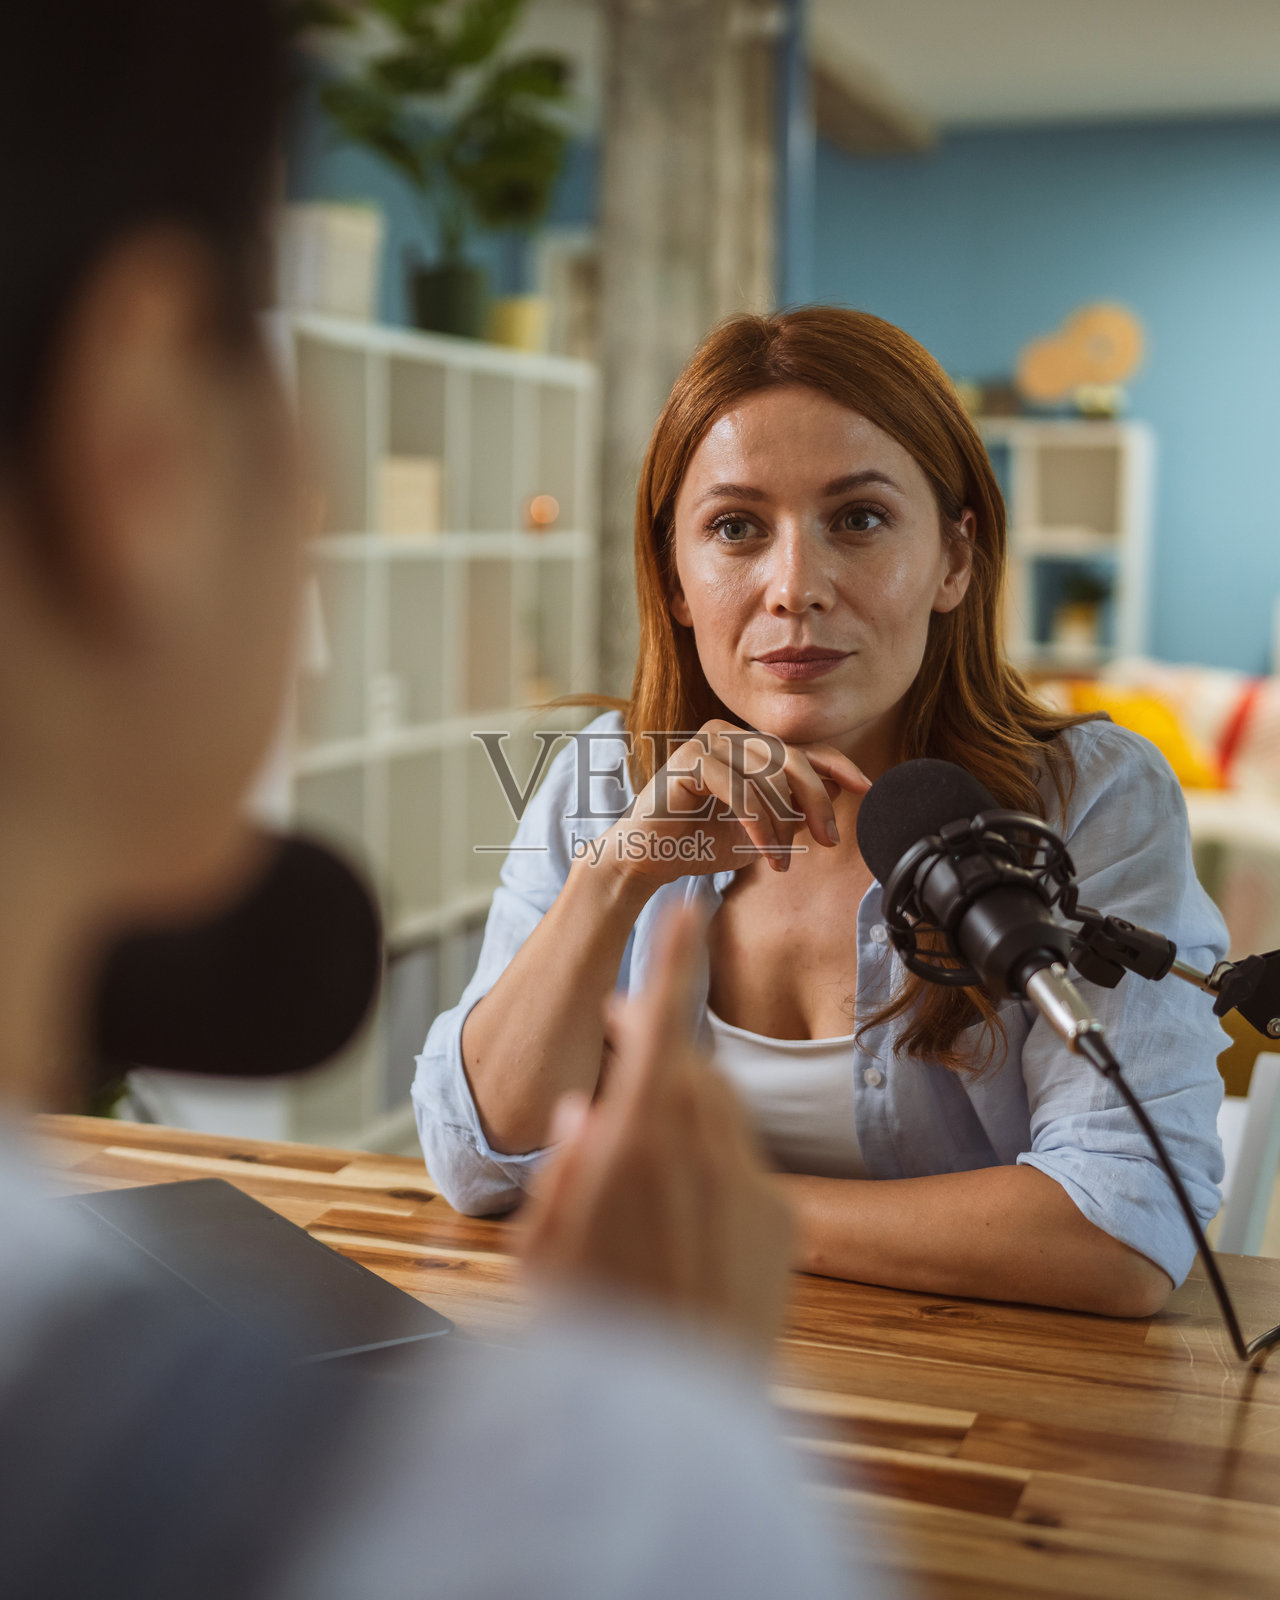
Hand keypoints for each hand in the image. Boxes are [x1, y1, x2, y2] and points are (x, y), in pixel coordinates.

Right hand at [521, 905, 793, 1359]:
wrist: (680, 1417)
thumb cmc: (595, 1334)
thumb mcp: (541, 1251)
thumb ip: (561, 1170)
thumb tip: (582, 1118)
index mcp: (634, 1141)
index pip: (658, 1028)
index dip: (671, 963)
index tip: (687, 910)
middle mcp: (702, 1148)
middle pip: (687, 1071)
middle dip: (658, 1059)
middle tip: (623, 1072)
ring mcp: (751, 1184)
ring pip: (719, 1119)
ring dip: (686, 1122)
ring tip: (646, 1184)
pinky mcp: (783, 1223)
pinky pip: (744, 1172)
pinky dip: (716, 1178)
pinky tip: (688, 1235)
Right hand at [598, 719, 867, 891]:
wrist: (648, 859)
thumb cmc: (700, 842)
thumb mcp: (763, 829)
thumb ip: (795, 809)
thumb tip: (836, 791)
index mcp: (748, 746)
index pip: (805, 749)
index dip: (839, 766)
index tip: (868, 789)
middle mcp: (729, 735)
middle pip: (793, 758)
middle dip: (817, 802)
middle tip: (829, 841)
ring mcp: (707, 742)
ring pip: (768, 777)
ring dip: (782, 825)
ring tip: (780, 861)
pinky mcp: (688, 760)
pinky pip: (739, 790)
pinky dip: (758, 825)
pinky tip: (765, 853)